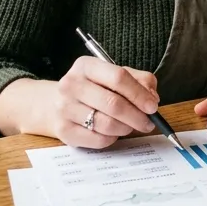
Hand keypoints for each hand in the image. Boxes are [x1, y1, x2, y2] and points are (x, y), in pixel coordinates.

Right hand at [42, 57, 160, 148]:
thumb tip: (152, 98)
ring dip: (126, 128)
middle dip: (137, 116)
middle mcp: (71, 85)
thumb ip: (138, 81)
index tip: (153, 106)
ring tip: (130, 126)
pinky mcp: (64, 130)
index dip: (140, 94)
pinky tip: (113, 132)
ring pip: (107, 124)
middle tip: (148, 122)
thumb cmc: (92, 89)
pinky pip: (98, 139)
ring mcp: (64, 108)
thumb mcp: (113, 76)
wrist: (53, 104)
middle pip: (114, 103)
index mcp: (85, 66)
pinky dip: (112, 138)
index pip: (118, 77)